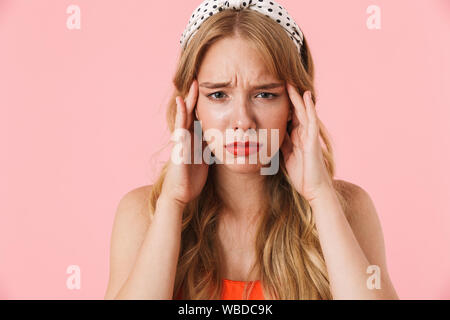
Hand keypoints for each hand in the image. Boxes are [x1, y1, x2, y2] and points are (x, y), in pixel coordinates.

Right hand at [160, 79, 209, 206]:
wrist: (180, 194)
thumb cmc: (191, 179)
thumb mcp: (205, 160)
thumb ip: (210, 149)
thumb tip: (224, 142)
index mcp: (195, 140)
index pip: (200, 117)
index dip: (204, 104)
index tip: (212, 89)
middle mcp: (187, 137)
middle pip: (192, 112)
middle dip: (197, 97)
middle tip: (201, 79)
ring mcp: (181, 140)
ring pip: (184, 115)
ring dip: (188, 100)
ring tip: (193, 84)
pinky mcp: (178, 145)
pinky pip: (179, 126)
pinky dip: (181, 113)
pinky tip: (182, 102)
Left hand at [280, 83, 332, 202]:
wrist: (314, 190)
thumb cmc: (302, 175)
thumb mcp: (286, 156)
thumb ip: (283, 144)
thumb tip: (272, 134)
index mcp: (297, 137)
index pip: (289, 116)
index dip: (283, 104)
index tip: (273, 91)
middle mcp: (304, 134)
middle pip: (296, 111)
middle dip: (289, 97)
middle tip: (282, 80)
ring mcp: (309, 136)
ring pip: (303, 112)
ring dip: (297, 97)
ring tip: (291, 82)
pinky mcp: (313, 140)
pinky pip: (311, 120)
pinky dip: (309, 107)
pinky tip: (306, 96)